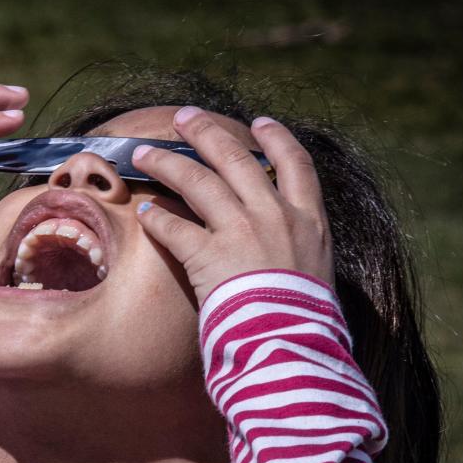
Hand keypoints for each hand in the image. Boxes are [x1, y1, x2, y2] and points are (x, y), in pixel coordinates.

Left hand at [131, 108, 333, 306]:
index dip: (277, 138)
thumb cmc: (307, 322)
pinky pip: (173, 226)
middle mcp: (275, 216)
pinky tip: (144, 213)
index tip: (261, 122)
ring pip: (197, 180)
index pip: (296, 163)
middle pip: (236, 158)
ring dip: (166, 163)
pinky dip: (156, 217)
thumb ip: (301, 252)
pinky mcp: (209, 255)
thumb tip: (290, 254)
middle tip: (185, 118)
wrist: (292, 344)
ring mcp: (241, 231)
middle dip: (206, 132)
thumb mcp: (319, 275)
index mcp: (310, 221)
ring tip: (143, 153)